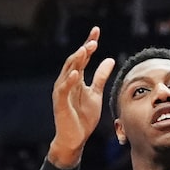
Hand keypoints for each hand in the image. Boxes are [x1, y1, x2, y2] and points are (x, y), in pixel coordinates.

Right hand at [49, 27, 115, 166]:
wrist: (74, 138)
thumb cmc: (83, 116)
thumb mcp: (96, 93)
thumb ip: (101, 76)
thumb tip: (110, 59)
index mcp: (76, 78)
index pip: (83, 57)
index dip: (89, 44)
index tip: (96, 31)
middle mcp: (67, 81)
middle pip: (75, 61)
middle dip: (84, 49)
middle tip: (93, 40)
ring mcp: (62, 91)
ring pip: (68, 71)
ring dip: (77, 60)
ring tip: (85, 49)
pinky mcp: (59, 103)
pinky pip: (64, 89)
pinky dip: (70, 81)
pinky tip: (76, 73)